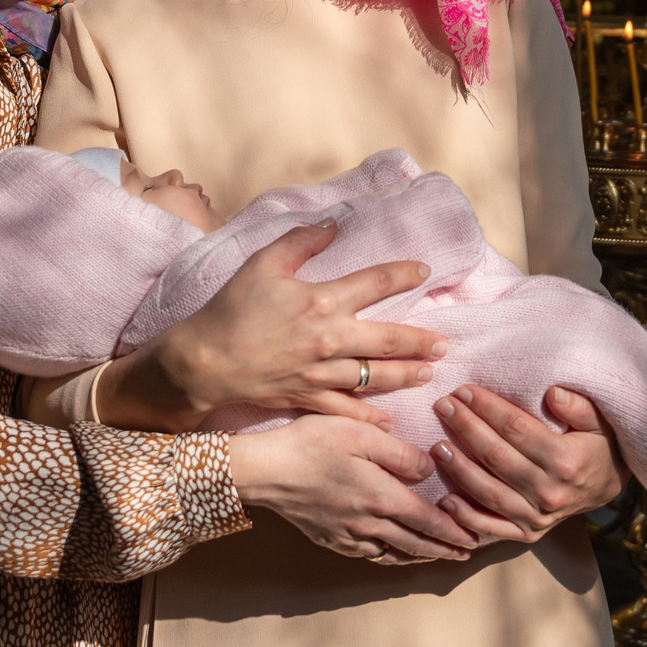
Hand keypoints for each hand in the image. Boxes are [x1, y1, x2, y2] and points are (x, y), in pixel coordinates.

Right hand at [98, 223, 444, 430]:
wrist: (202, 362)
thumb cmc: (230, 309)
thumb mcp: (263, 263)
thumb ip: (301, 240)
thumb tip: (333, 223)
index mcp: (323, 301)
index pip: (376, 283)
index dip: (403, 274)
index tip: (424, 271)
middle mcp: (330, 339)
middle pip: (388, 339)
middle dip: (420, 341)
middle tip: (443, 344)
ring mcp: (321, 373)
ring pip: (375, 376)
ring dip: (405, 375)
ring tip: (427, 373)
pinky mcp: (307, 398)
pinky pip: (346, 411)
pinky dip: (369, 418)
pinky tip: (388, 422)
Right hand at [226, 416, 477, 563]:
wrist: (265, 471)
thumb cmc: (311, 444)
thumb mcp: (361, 433)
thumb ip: (400, 453)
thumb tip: (430, 469)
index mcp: (382, 498)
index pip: (429, 521)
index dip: (455, 531)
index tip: (476, 538)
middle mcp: (369, 524)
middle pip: (416, 543)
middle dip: (444, 549)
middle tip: (466, 553)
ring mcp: (347, 535)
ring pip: (393, 554)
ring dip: (420, 556)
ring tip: (436, 556)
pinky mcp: (328, 538)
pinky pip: (368, 555)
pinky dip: (389, 557)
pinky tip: (391, 553)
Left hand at [429, 385, 627, 546]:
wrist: (606, 486)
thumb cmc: (598, 444)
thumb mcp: (599, 420)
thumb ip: (579, 406)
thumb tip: (553, 394)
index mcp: (566, 461)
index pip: (517, 429)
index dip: (487, 408)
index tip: (463, 390)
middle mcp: (550, 492)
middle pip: (497, 457)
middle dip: (466, 428)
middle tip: (443, 405)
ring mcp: (537, 517)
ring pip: (489, 492)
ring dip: (459, 469)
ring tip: (437, 446)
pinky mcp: (528, 534)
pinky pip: (491, 529)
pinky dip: (466, 517)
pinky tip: (444, 500)